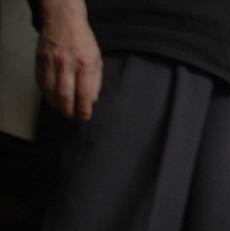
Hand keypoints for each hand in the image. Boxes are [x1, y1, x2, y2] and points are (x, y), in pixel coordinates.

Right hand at [36, 0, 102, 119]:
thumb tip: (92, 100)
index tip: (84, 117)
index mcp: (86, 65)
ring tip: (60, 109)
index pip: (85, 94)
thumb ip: (95, 81)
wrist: (63, 20)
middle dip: (68, 110)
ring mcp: (51, 61)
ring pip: (50, 90)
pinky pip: (40, 80)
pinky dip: (45, 92)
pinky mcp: (40, 59)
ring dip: (55, 104)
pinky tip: (50, 97)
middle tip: (70, 116)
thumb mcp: (97, 60)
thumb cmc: (84, 42)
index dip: (84, 109)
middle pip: (65, 95)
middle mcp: (68, 64)